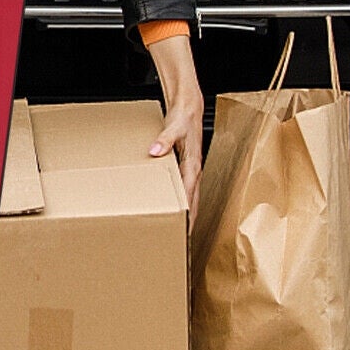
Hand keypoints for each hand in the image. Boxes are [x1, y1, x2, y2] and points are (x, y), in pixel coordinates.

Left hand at [146, 34, 204, 220]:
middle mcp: (194, 171)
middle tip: (182, 243)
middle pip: (193, 204)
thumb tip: (155, 151)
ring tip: (178, 233)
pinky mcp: (185, 167)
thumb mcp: (174, 128)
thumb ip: (164, 140)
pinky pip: (184, 190)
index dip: (188, 217)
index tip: (185, 233)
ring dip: (186, 215)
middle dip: (189, 224)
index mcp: (193, 166)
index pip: (191, 198)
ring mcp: (191, 170)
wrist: (189, 106)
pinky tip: (172, 208)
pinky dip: (181, 201)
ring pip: (190, 199)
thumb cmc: (183, 117)